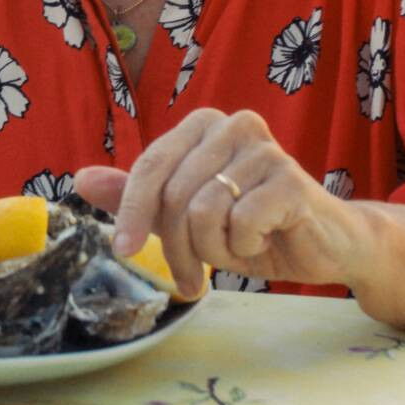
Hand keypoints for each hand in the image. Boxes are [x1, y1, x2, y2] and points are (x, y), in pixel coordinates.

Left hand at [75, 108, 364, 297]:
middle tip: (190, 279)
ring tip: (232, 255)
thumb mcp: (187, 216)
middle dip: (175, 248)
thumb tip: (80, 179)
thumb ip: (138, 196)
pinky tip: (263, 241)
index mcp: (203, 125)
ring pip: (203, 211)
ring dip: (212, 250)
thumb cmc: (253, 226)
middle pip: (173, 195)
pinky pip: (241, 222)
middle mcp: (232, 125)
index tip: (121, 252)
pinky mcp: (290, 178)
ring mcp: (264, 148)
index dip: (130, 212)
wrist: (324, 244)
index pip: (150, 167)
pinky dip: (244, 246)